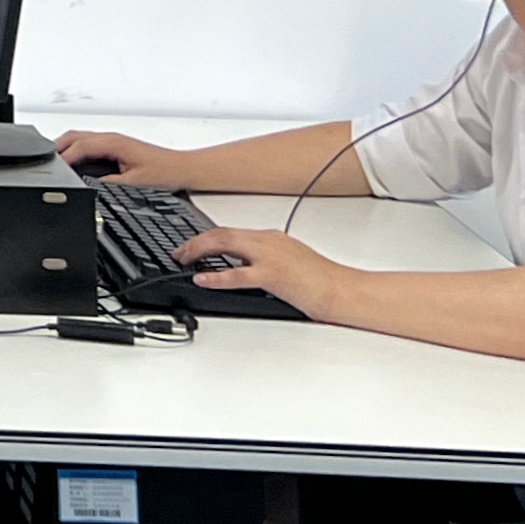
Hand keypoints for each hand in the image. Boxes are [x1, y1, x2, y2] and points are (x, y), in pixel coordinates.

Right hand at [50, 129, 191, 185]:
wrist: (184, 169)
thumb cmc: (167, 172)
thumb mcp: (135, 183)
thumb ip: (110, 184)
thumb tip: (90, 185)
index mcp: (113, 142)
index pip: (79, 145)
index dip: (62, 157)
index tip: (52, 168)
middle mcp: (112, 138)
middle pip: (75, 136)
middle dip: (57, 147)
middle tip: (44, 161)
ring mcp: (114, 140)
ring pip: (81, 138)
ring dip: (66, 147)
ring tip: (54, 161)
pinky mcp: (117, 146)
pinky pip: (89, 144)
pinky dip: (76, 150)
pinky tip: (74, 161)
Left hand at [174, 226, 353, 319]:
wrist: (344, 291)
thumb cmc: (323, 281)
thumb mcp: (290, 263)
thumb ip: (266, 261)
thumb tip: (243, 268)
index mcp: (272, 238)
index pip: (232, 232)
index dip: (208, 237)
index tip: (193, 245)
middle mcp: (269, 242)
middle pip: (223, 233)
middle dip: (196, 241)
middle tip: (180, 252)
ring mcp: (271, 257)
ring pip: (226, 244)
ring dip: (199, 250)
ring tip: (183, 258)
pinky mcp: (274, 276)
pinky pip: (238, 274)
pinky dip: (216, 276)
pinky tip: (202, 279)